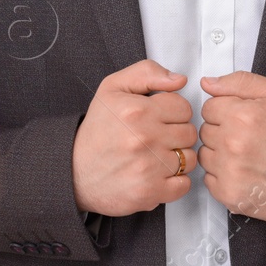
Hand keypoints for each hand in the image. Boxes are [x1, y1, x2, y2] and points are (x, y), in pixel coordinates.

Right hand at [72, 59, 196, 216]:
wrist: (75, 171)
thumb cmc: (97, 130)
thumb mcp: (113, 88)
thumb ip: (147, 73)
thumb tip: (179, 80)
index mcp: (137, 110)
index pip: (184, 107)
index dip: (173, 112)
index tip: (160, 118)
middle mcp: (144, 138)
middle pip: (190, 133)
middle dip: (176, 134)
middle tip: (157, 137)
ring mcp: (148, 167)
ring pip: (190, 159)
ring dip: (178, 158)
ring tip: (157, 156)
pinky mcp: (150, 192)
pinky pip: (184, 184)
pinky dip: (175, 181)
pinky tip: (158, 174)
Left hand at [198, 71, 265, 221]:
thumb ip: (240, 82)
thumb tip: (208, 83)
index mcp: (242, 115)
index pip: (208, 107)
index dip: (226, 111)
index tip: (242, 119)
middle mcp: (232, 144)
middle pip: (205, 131)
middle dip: (222, 132)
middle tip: (247, 137)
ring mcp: (229, 171)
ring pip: (205, 155)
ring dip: (219, 154)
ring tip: (246, 155)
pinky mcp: (229, 194)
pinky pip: (208, 179)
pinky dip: (222, 176)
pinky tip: (243, 172)